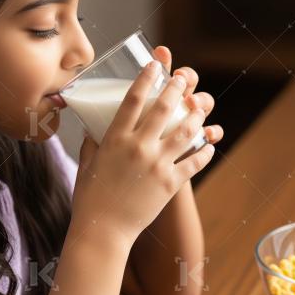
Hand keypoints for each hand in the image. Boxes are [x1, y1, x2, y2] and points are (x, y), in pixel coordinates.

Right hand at [70, 51, 219, 245]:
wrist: (103, 230)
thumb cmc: (90, 198)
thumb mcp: (86, 164)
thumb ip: (92, 143)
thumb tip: (93, 129)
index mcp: (115, 139)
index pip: (133, 98)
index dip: (146, 77)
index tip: (155, 65)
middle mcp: (138, 147)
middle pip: (163, 108)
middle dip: (176, 88)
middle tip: (183, 79)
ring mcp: (156, 165)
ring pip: (185, 131)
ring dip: (196, 116)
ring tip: (200, 107)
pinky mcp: (170, 184)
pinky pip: (194, 162)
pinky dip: (204, 151)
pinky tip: (208, 143)